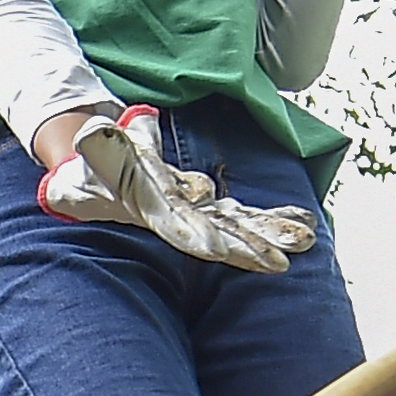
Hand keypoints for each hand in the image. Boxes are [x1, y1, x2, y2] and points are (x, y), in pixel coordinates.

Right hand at [39, 107, 320, 274]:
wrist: (92, 180)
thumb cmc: (90, 167)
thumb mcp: (92, 153)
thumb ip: (99, 146)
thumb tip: (97, 132)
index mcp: (148, 207)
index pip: (175, 225)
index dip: (196, 236)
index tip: (218, 251)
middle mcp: (176, 219)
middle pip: (215, 236)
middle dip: (246, 249)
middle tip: (278, 264)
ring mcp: (195, 216)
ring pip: (236, 229)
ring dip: (269, 237)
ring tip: (305, 242)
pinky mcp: (206, 209)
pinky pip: (244, 216)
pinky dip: (272, 220)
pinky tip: (305, 224)